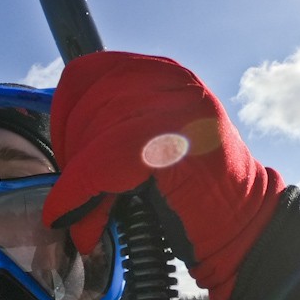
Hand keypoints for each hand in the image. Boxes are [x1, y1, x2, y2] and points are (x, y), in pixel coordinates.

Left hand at [42, 51, 284, 299]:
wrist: (242, 226)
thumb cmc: (189, 192)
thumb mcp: (148, 142)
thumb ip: (109, 128)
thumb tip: (56, 144)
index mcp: (160, 73)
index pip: (84, 75)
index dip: (62, 116)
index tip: (64, 154)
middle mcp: (170, 83)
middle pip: (83, 107)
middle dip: (69, 156)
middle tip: (75, 194)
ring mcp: (175, 109)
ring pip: (91, 135)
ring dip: (76, 184)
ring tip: (84, 218)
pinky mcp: (172, 143)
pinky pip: (99, 164)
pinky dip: (78, 197)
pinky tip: (79, 225)